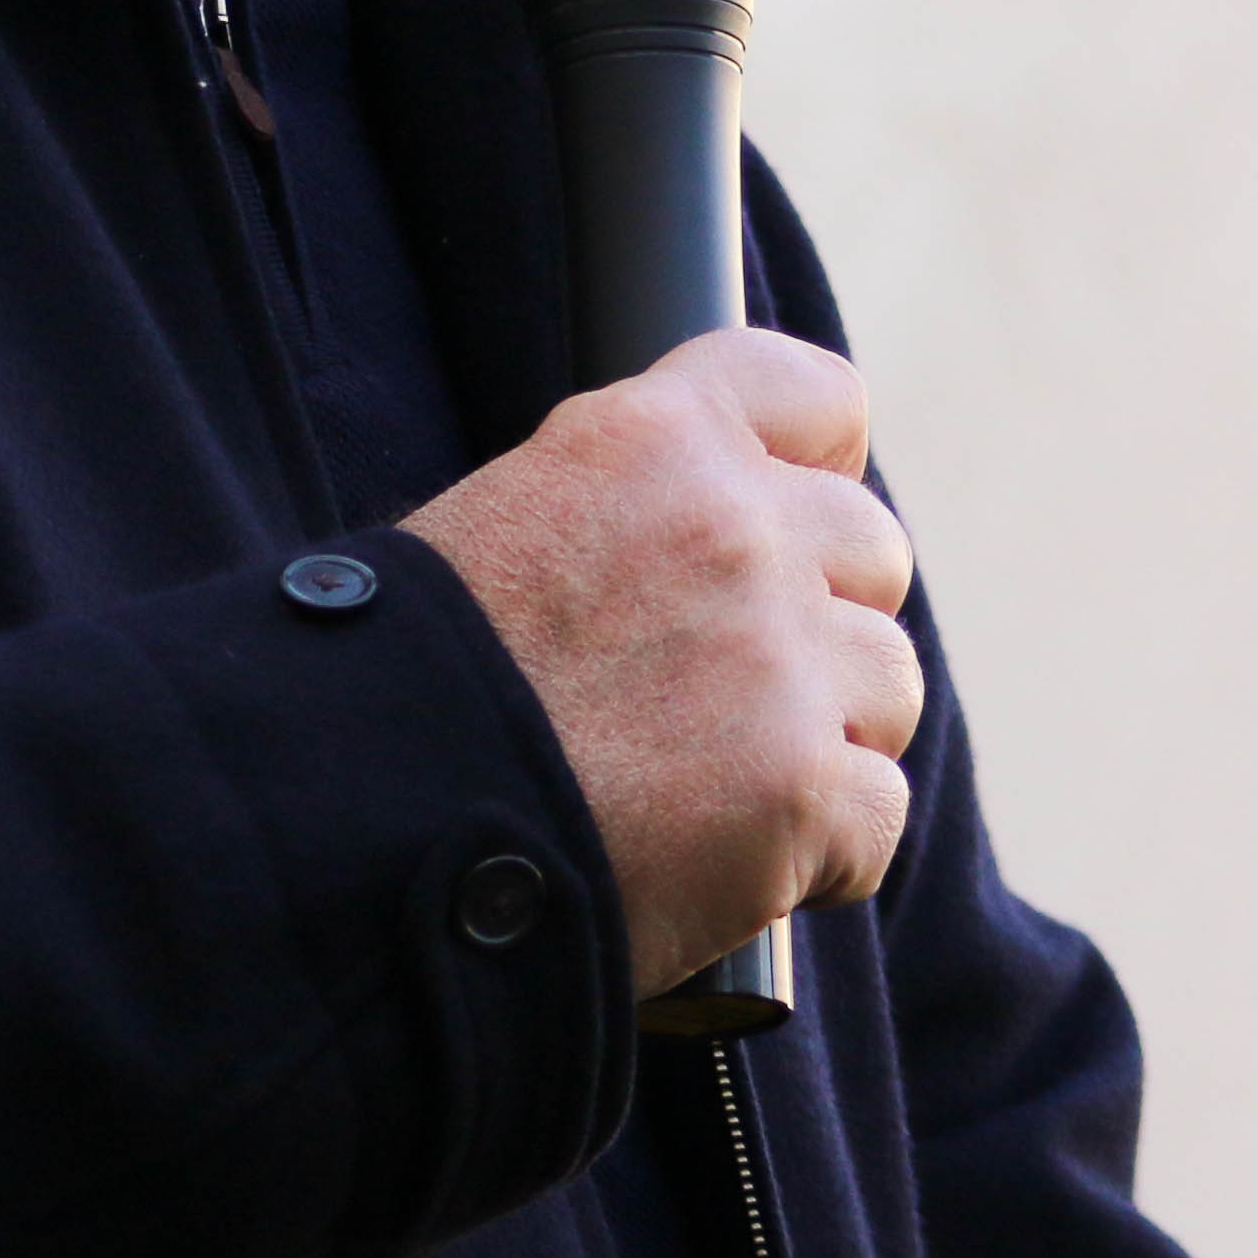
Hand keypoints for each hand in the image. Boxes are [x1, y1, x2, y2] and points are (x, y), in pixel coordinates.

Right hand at [400, 330, 924, 998]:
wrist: (368, 827)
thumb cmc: (409, 691)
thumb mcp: (503, 524)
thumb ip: (628, 507)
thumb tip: (711, 530)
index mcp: (652, 438)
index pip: (814, 395)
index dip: (818, 463)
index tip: (794, 517)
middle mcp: (733, 527)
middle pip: (872, 549)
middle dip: (823, 621)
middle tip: (728, 690)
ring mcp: (779, 659)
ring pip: (889, 684)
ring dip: (828, 738)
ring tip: (717, 787)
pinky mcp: (804, 789)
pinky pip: (878, 812)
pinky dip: (821, 853)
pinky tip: (733, 862)